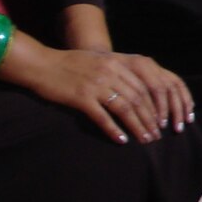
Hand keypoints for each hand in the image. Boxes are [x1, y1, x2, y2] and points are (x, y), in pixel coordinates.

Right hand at [20, 49, 193, 144]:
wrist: (41, 64)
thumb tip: (135, 91)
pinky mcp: (81, 98)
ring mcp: (96, 85)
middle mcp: (109, 73)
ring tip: (145, 139)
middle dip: (150, 119)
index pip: (143, 87)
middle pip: (138, 99)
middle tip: (156, 135)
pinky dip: (114, 130)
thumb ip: (117, 72)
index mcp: (116, 63)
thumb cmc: (69, 64)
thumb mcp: (98, 61)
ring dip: (138, 126)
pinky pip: (102, 117)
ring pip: (124, 108)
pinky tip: (121, 140)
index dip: (154, 105)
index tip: (160, 120)